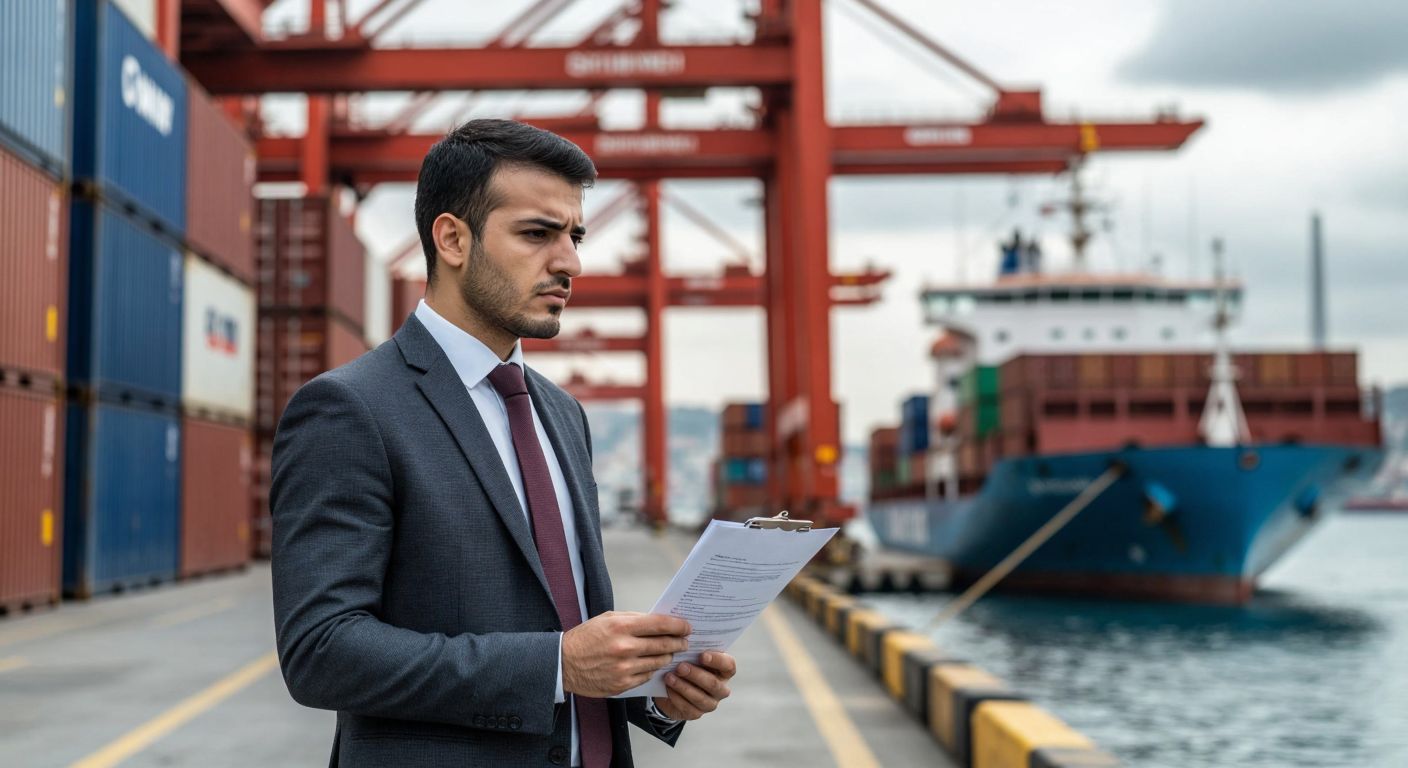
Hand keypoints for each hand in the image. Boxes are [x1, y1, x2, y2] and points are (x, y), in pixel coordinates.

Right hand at [562, 612, 690, 697]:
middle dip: (679, 642)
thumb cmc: (587, 638)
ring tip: (669, 653)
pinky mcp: (623, 684)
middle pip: (664, 645)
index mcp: (621, 627)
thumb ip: (634, 619)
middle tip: (684, 641)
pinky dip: (652, 670)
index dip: (678, 625)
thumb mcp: (608, 618)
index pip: (660, 624)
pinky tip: (652, 665)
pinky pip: (647, 676)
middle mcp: (625, 648)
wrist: (564, 664)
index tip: (686, 626)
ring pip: (659, 662)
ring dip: (667, 657)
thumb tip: (659, 621)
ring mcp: (624, 668)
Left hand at [652, 651, 735, 720]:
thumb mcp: (690, 654)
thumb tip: (686, 633)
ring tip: (669, 677)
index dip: (717, 661)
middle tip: (680, 666)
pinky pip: (688, 708)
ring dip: (683, 687)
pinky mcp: (696, 713)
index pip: (729, 665)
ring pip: (700, 698)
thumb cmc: (686, 663)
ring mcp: (710, 703)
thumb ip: (694, 647)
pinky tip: (668, 688)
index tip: (702, 655)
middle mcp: (720, 688)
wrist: (672, 686)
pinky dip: (677, 697)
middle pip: (713, 684)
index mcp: (723, 670)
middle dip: (696, 675)